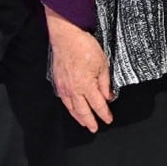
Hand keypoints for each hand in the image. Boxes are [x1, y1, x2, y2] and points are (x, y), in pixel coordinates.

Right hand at [44, 6, 113, 130]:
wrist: (66, 37)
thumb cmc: (85, 47)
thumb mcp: (103, 64)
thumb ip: (105, 83)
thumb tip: (108, 97)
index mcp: (86, 85)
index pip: (98, 105)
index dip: (104, 114)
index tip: (108, 119)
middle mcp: (73, 90)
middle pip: (82, 111)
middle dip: (90, 121)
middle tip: (95, 128)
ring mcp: (64, 87)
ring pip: (71, 108)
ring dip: (78, 118)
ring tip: (84, 123)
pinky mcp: (58, 82)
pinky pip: (64, 100)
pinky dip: (69, 108)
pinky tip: (72, 109)